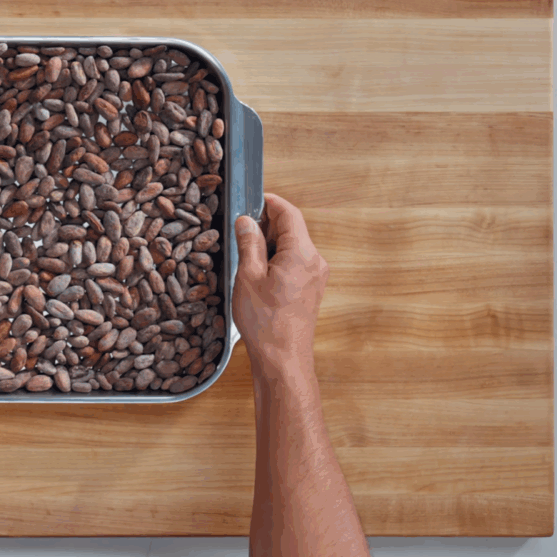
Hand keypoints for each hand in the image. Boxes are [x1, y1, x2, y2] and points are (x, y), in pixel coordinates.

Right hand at [232, 193, 328, 379]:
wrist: (283, 358)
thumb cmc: (265, 321)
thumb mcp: (248, 276)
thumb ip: (248, 243)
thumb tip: (246, 220)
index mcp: (301, 253)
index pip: (289, 213)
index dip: (270, 202)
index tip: (252, 198)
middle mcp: (315, 261)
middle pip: (292, 229)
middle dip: (267, 224)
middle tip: (241, 230)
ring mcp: (316, 276)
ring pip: (293, 246)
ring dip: (270, 244)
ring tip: (245, 256)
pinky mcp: (311, 288)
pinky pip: (295, 262)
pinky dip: (277, 259)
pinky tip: (258, 272)